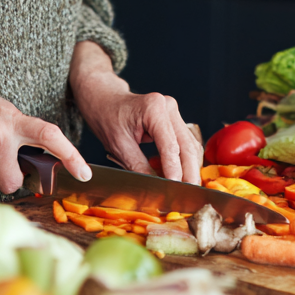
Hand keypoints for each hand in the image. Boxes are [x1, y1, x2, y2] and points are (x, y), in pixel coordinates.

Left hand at [68, 41, 201, 183]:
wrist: (104, 99)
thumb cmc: (107, 117)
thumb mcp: (119, 145)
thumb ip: (139, 167)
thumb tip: (155, 189)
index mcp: (154, 109)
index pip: (170, 147)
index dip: (174, 171)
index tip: (174, 190)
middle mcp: (168, 107)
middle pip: (187, 146)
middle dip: (188, 173)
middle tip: (187, 196)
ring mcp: (173, 112)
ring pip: (190, 145)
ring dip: (189, 168)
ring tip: (185, 190)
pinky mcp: (174, 119)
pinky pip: (185, 143)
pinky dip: (184, 160)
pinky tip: (181, 176)